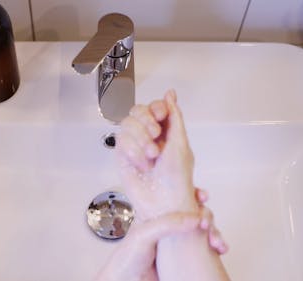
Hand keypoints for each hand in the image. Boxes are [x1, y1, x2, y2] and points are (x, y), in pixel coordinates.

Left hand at [95, 208, 226, 280]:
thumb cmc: (126, 260)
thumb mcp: (143, 234)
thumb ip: (167, 223)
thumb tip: (194, 218)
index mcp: (156, 215)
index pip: (177, 198)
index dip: (192, 194)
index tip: (202, 197)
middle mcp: (169, 227)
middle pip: (195, 214)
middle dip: (207, 216)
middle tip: (206, 224)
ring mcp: (178, 243)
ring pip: (203, 231)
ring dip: (215, 233)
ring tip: (216, 242)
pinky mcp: (185, 258)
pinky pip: (205, 249)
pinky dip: (216, 247)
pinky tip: (219, 250)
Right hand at [117, 90, 196, 220]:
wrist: (163, 202)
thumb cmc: (177, 178)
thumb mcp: (180, 142)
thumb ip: (174, 116)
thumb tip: (170, 93)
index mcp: (167, 131)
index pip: (155, 107)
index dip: (156, 108)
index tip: (160, 116)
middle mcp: (150, 136)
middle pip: (138, 111)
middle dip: (146, 122)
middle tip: (156, 135)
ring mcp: (135, 145)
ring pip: (127, 124)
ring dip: (141, 139)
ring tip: (152, 156)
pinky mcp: (123, 155)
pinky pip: (121, 141)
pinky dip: (134, 152)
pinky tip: (143, 164)